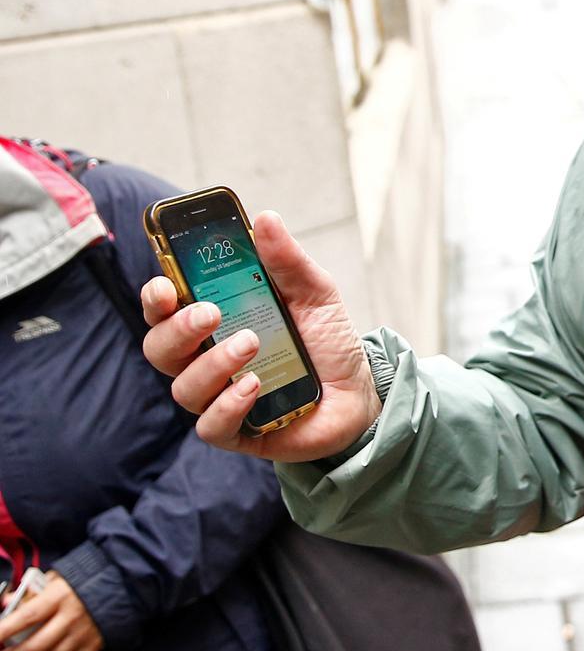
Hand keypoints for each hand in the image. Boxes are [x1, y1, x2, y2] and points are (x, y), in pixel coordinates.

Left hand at [0, 574, 103, 650]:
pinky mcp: (91, 648)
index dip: (3, 632)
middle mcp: (70, 618)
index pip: (26, 618)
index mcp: (58, 597)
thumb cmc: (78, 584)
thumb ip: (27, 592)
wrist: (120, 587)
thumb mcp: (53, 580)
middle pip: (33, 648)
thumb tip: (4, 603)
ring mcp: (82, 636)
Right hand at [143, 210, 381, 461]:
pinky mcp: (238, 431)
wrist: (361, 390)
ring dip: (213, 363)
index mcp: (214, 321)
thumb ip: (287, 260)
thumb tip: (266, 219)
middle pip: (160, 348)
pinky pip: (211, 426)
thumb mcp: (314, 292)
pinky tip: (254, 385)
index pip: (164, 309)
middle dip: (177, 328)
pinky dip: (228, 405)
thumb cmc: (326, 339)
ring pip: (184, 388)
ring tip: (251, 343)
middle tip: (210, 312)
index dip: (155, 298)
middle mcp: (206, 359)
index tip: (165, 287)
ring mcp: (218, 398)